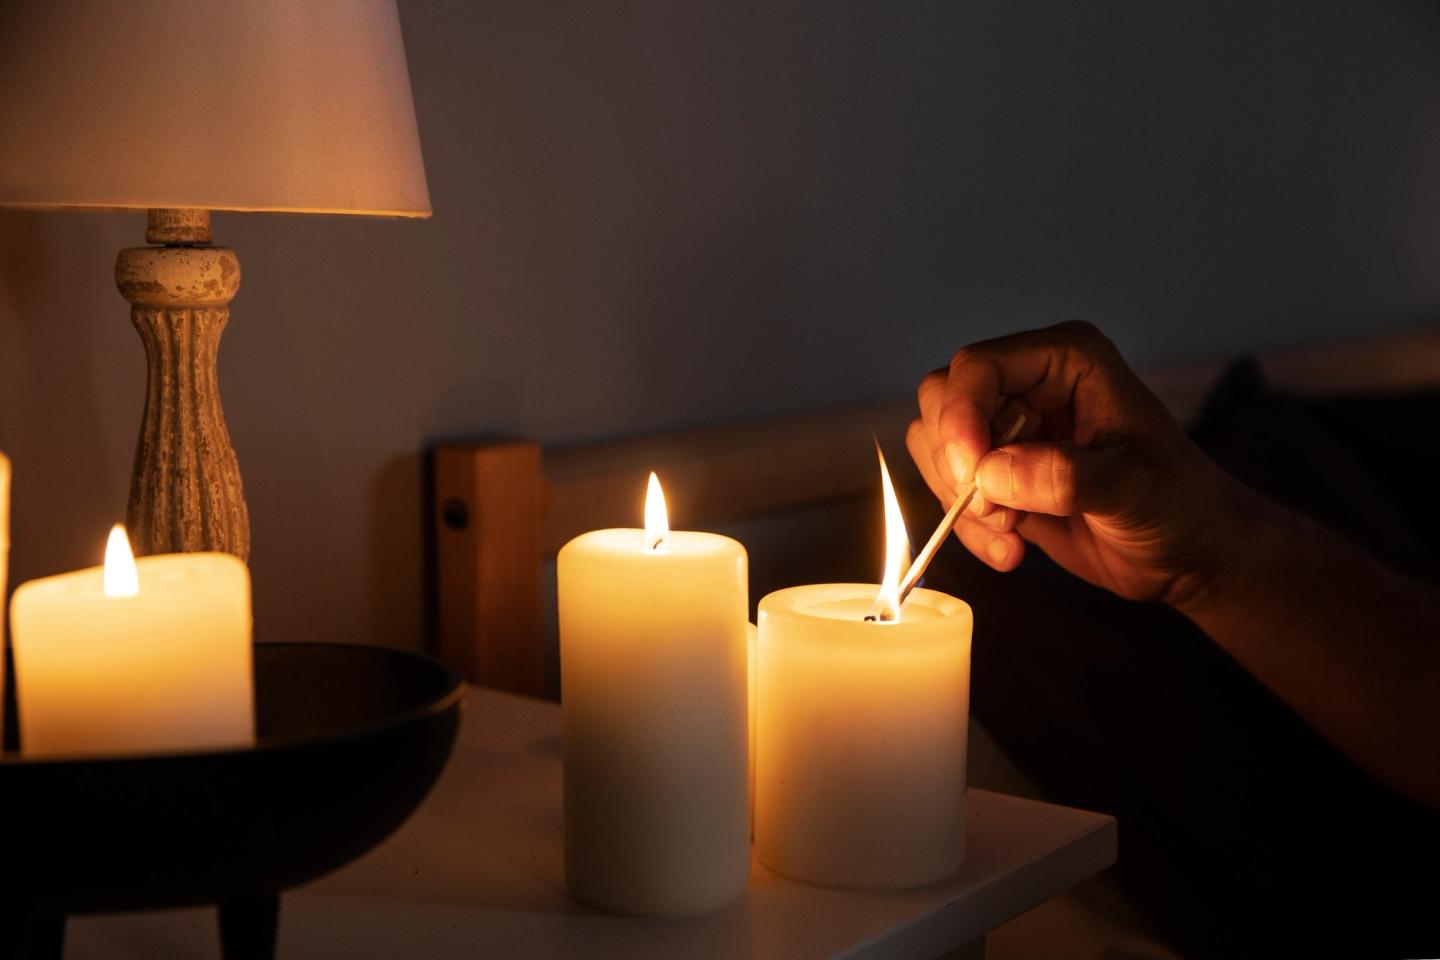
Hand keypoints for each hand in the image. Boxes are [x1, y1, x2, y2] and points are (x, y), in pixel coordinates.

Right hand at [907, 321, 1238, 605]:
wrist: (1187, 553)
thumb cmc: (1179, 505)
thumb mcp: (1133, 487)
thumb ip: (1064, 476)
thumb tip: (991, 474)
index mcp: (1065, 360)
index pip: (978, 367)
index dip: (960, 417)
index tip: (971, 476)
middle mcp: (1030, 383)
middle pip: (942, 401)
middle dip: (956, 463)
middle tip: (997, 512)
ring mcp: (1009, 427)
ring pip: (935, 447)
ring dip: (960, 502)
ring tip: (1011, 536)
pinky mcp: (998, 472)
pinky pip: (948, 489)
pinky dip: (968, 528)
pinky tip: (1013, 550)